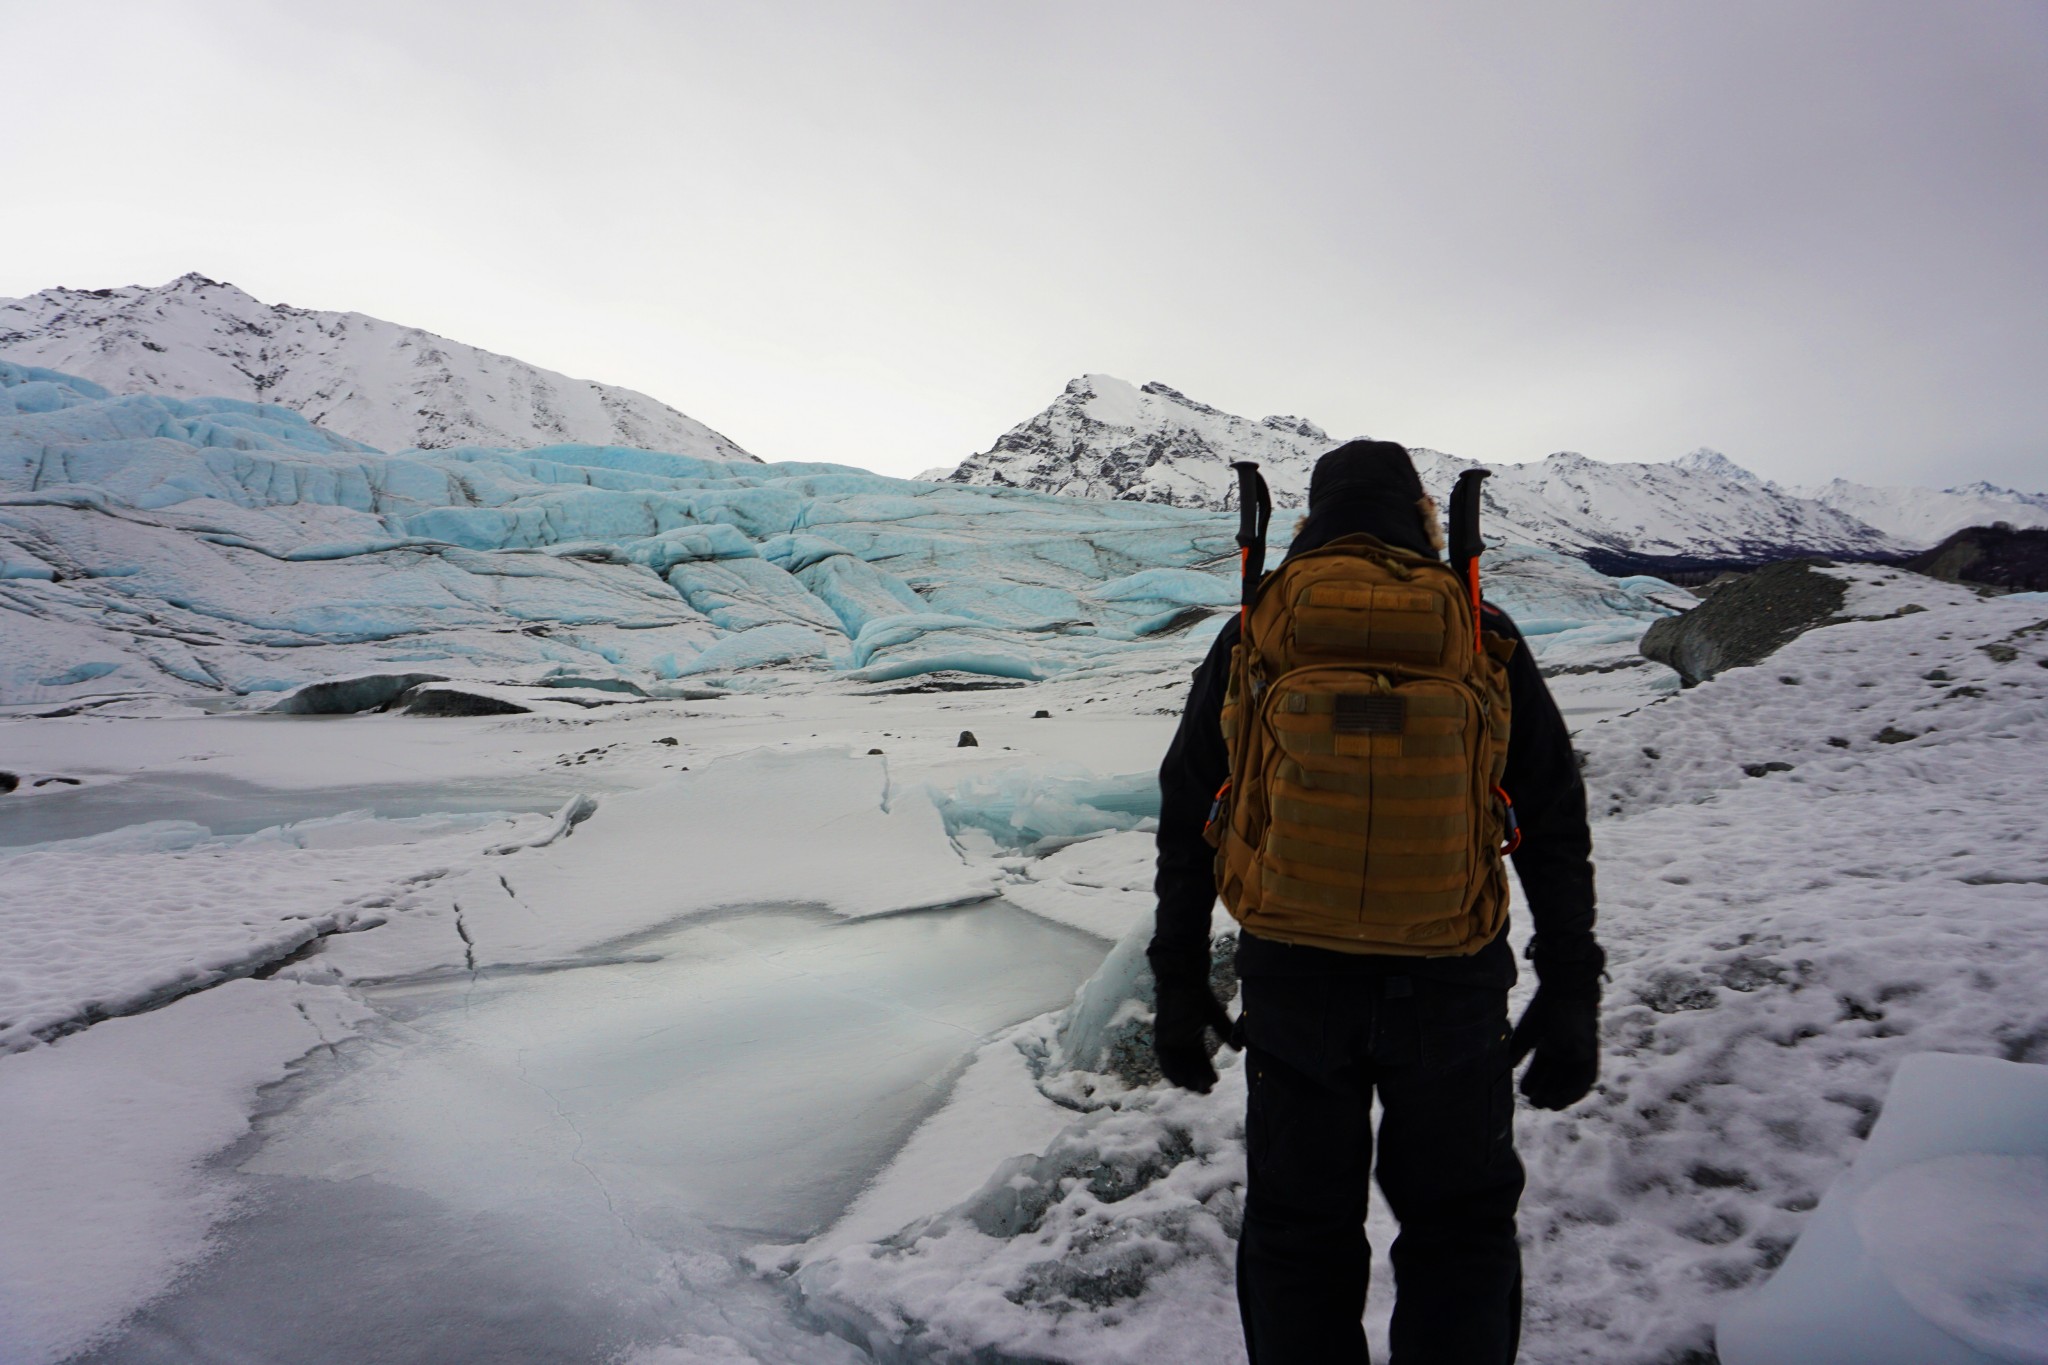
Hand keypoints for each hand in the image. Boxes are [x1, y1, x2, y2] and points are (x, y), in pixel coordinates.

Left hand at [1152, 973, 1237, 1093]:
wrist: (1184, 980)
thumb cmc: (1199, 994)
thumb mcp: (1215, 1017)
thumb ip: (1225, 1033)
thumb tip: (1240, 1050)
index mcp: (1192, 1035)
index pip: (1199, 1060)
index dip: (1206, 1072)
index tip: (1215, 1083)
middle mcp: (1179, 1040)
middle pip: (1189, 1066)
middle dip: (1198, 1080)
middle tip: (1208, 1091)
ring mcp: (1170, 1040)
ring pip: (1178, 1067)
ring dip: (1188, 1080)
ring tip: (1200, 1088)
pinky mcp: (1161, 1038)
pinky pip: (1164, 1061)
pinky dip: (1172, 1073)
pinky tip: (1182, 1083)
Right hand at [1510, 983, 1600, 1110]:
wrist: (1566, 991)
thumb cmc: (1545, 1007)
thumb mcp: (1528, 1032)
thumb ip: (1518, 1049)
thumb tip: (1509, 1065)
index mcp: (1551, 1041)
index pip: (1542, 1066)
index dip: (1533, 1079)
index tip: (1523, 1091)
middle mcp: (1566, 1049)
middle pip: (1557, 1077)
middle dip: (1545, 1091)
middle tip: (1533, 1103)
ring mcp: (1579, 1053)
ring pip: (1571, 1081)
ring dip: (1560, 1096)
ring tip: (1545, 1104)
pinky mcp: (1589, 1054)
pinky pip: (1585, 1080)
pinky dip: (1573, 1093)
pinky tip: (1559, 1099)